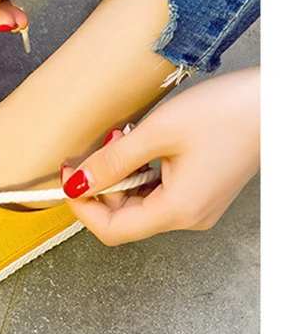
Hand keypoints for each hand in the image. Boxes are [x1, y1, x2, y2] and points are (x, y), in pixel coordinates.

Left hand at [61, 67, 259, 245]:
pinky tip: (140, 142)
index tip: (67, 178)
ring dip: (121, 174)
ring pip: (139, 202)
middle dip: (102, 184)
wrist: (273, 102)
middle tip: (99, 147)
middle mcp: (188, 216)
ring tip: (125, 138)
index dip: (82, 206)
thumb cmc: (226, 114)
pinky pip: (157, 190)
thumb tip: (77, 183)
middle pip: (123, 218)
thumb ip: (112, 162)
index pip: (112, 230)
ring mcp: (196, 205)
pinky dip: (140, 170)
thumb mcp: (156, 132)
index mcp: (177, 210)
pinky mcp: (199, 190)